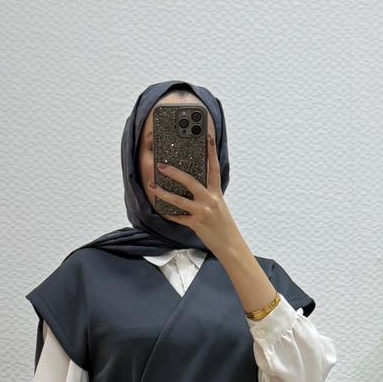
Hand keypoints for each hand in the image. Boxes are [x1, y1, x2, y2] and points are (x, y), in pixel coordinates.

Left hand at [148, 122, 236, 252]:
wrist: (230, 244)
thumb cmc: (223, 224)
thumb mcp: (219, 206)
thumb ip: (208, 195)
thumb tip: (193, 187)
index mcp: (217, 193)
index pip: (214, 168)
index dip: (211, 152)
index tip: (207, 137)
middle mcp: (210, 200)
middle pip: (190, 181)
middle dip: (174, 172)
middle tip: (161, 165)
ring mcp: (202, 212)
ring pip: (179, 200)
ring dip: (163, 193)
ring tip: (152, 185)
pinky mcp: (196, 224)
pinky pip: (178, 217)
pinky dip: (168, 213)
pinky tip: (160, 209)